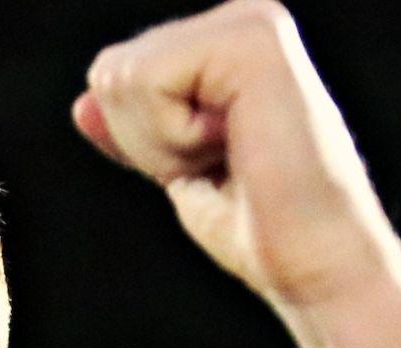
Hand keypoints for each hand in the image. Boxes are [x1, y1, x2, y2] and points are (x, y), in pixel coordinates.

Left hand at [74, 0, 395, 310]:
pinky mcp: (254, 42)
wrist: (317, 269)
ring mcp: (251, 24)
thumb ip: (137, 129)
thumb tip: (82, 104)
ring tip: (234, 158)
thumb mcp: (180, 172)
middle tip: (224, 168)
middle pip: (112, 71)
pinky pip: (147, 83)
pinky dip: (175, 139)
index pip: (119, 74)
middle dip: (147, 142)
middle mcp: (245, 19)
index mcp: (232, 42)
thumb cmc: (264, 233)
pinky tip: (236, 147)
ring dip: (163, 144)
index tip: (214, 168)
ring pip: (122, 76)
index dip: (143, 142)